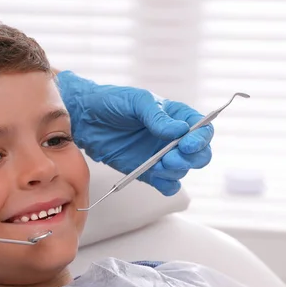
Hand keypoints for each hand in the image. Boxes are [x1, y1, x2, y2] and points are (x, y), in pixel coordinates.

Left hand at [57, 71, 212, 195]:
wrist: (83, 118)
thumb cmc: (110, 102)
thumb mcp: (135, 101)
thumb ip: (156, 116)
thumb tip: (180, 130)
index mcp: (175, 116)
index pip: (202, 129)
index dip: (201, 138)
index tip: (188, 144)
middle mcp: (172, 138)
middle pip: (199, 154)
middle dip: (191, 159)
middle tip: (171, 158)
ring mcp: (160, 156)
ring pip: (182, 171)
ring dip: (174, 171)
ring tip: (156, 165)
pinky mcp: (147, 171)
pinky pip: (167, 185)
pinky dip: (166, 185)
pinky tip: (155, 176)